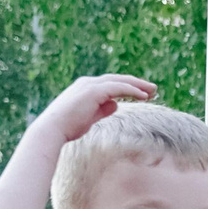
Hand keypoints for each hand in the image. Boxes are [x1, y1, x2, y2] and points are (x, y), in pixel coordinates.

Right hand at [36, 74, 157, 145]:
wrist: (53, 129)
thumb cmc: (69, 126)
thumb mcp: (90, 117)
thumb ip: (102, 109)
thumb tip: (116, 104)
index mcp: (86, 88)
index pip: (112, 83)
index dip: (128, 86)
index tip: (143, 93)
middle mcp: (88, 83)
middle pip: (118, 79)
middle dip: (137, 83)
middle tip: (153, 88)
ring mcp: (90, 85)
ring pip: (119, 81)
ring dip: (138, 85)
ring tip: (153, 91)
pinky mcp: (93, 91)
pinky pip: (117, 88)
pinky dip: (131, 90)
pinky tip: (143, 96)